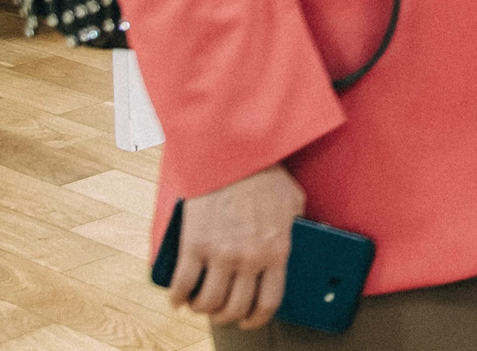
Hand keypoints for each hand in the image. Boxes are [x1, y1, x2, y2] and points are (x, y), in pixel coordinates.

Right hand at [170, 163, 305, 326]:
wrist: (234, 154)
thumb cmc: (267, 174)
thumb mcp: (294, 202)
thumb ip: (295, 228)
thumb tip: (299, 243)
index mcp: (277, 251)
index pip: (268, 303)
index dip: (256, 320)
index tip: (248, 322)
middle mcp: (249, 258)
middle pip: (234, 308)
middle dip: (227, 316)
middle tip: (222, 311)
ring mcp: (219, 254)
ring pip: (207, 303)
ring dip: (202, 309)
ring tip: (200, 302)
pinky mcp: (193, 245)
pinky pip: (181, 285)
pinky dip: (177, 298)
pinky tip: (178, 298)